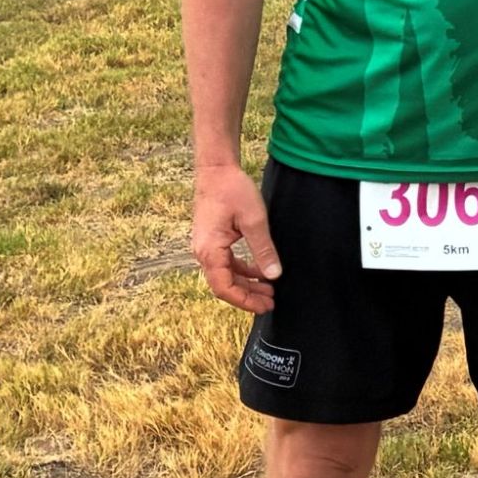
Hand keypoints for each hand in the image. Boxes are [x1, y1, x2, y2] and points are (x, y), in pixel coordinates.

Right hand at [192, 161, 281, 311]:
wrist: (216, 170)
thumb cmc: (232, 190)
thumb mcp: (255, 221)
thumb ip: (264, 250)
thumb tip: (274, 275)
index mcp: (210, 250)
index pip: (224, 287)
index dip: (244, 300)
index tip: (264, 306)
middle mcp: (203, 252)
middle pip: (224, 284)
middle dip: (248, 296)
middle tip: (271, 302)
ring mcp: (206, 246)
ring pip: (226, 274)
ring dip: (246, 283)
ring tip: (269, 290)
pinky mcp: (212, 240)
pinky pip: (226, 262)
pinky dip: (243, 270)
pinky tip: (260, 272)